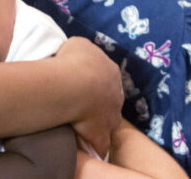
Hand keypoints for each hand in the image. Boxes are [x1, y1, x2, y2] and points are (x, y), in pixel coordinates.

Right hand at [54, 37, 123, 155]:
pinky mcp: (101, 134)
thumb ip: (82, 51)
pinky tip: (84, 145)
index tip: (82, 83)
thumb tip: (78, 56)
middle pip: (110, 99)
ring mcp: (111, 116)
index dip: (95, 81)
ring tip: (80, 122)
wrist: (74, 85)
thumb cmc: (74, 61)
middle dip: (99, 101)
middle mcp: (116, 93)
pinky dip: (94, 144)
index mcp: (111, 71)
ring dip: (98, 121)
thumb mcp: (78, 44)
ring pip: (108, 121)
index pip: (106, 77)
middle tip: (81, 102)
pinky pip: (100, 143)